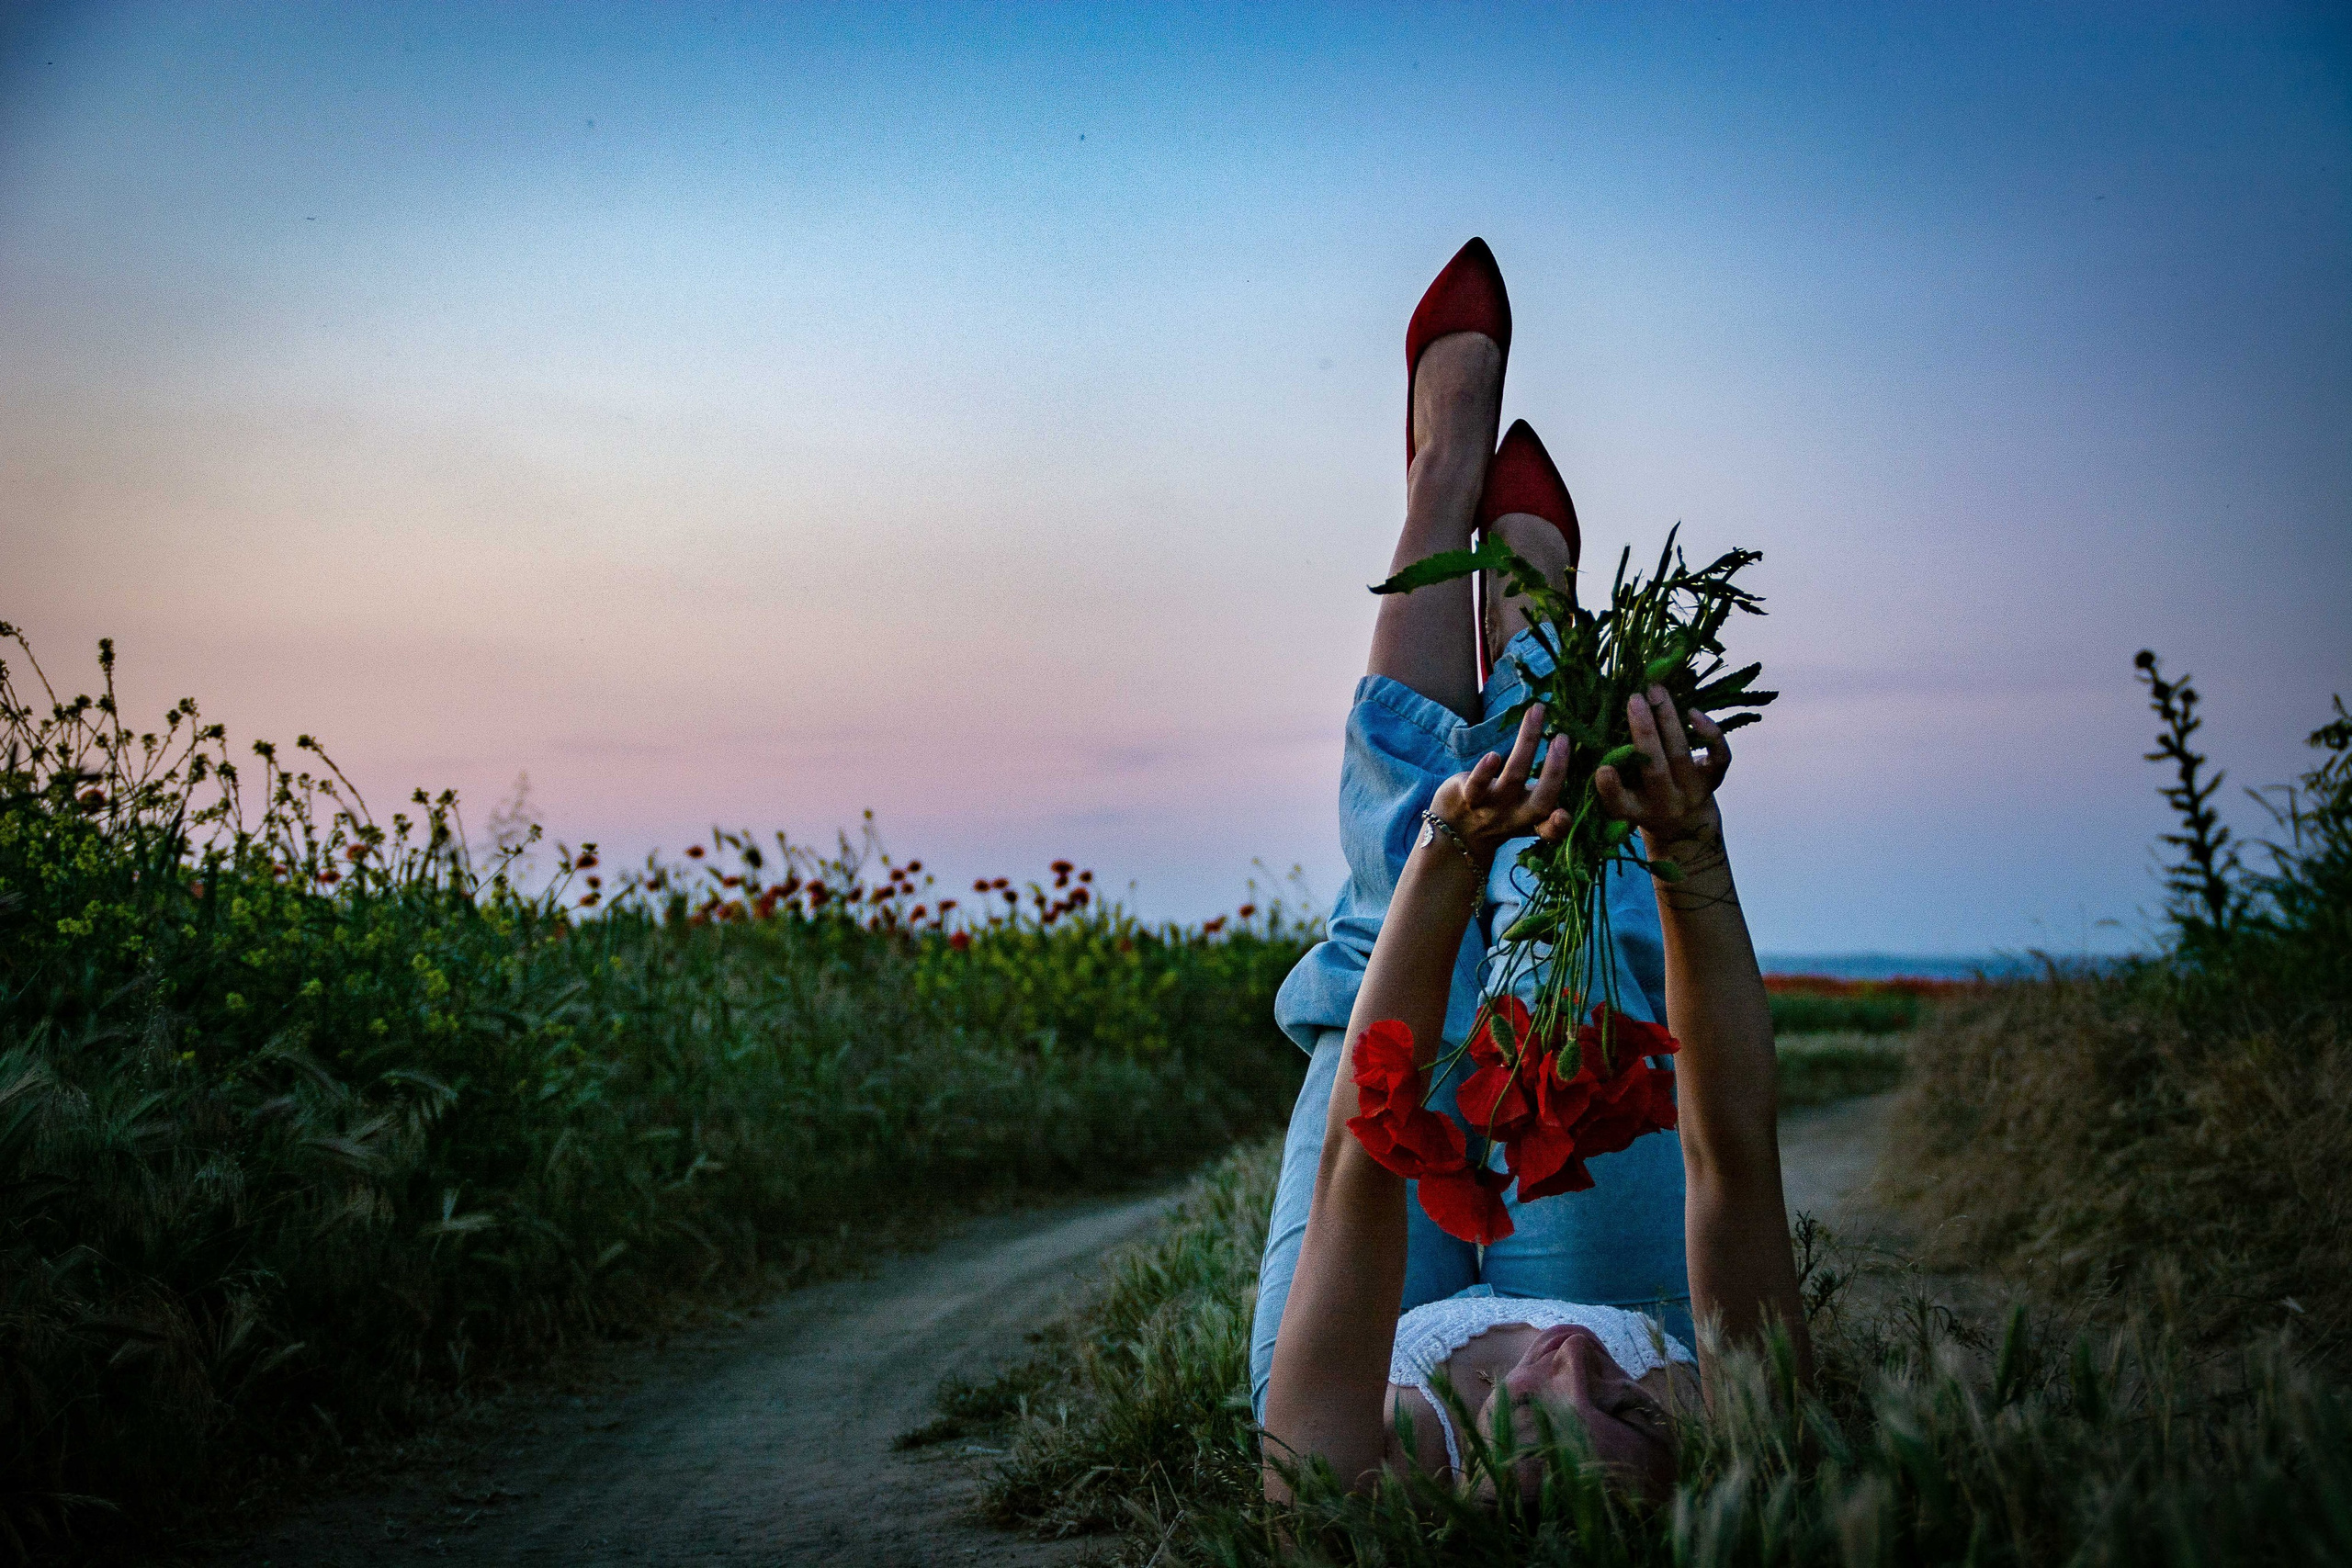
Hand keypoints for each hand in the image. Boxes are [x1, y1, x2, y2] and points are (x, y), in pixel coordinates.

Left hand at [1429, 704, 1573, 860]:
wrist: (1451, 833)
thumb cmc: (1496, 815)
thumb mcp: (1521, 813)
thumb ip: (1544, 792)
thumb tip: (1565, 746)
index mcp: (1532, 822)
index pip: (1550, 829)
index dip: (1560, 825)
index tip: (1565, 814)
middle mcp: (1513, 817)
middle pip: (1540, 800)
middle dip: (1555, 770)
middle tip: (1563, 738)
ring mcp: (1490, 807)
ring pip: (1513, 777)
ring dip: (1527, 742)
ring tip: (1536, 713)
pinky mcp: (1467, 797)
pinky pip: (1477, 786)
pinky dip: (1485, 771)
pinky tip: (1494, 756)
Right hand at [1594, 686, 1729, 850]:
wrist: (1682, 824)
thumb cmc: (1642, 799)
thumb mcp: (1624, 794)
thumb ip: (1613, 767)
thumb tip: (1600, 719)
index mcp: (1635, 810)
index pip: (1620, 804)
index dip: (1611, 789)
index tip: (1603, 769)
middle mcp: (1664, 804)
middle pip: (1655, 769)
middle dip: (1645, 733)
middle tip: (1634, 699)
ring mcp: (1691, 792)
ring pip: (1681, 754)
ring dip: (1669, 719)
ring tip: (1656, 691)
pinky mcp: (1713, 781)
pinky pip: (1720, 758)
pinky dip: (1711, 734)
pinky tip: (1694, 712)